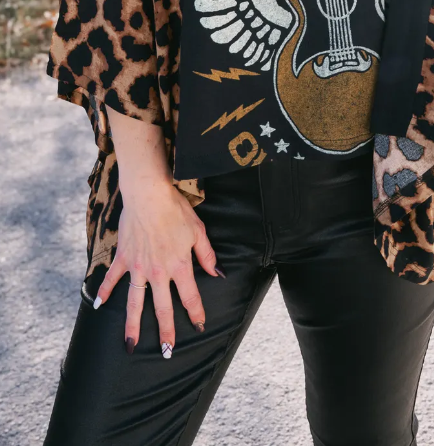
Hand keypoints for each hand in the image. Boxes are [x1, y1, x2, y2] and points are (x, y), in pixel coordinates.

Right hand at [93, 180, 224, 357]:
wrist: (149, 196)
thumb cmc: (176, 211)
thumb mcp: (198, 232)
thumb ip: (207, 255)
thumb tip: (218, 274)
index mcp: (180, 266)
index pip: (190, 297)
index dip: (196, 313)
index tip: (199, 326)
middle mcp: (159, 272)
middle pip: (163, 308)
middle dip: (166, 331)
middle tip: (166, 352)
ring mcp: (138, 267)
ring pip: (135, 303)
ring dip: (133, 325)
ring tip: (131, 345)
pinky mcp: (123, 258)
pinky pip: (112, 278)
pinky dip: (105, 292)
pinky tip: (99, 305)